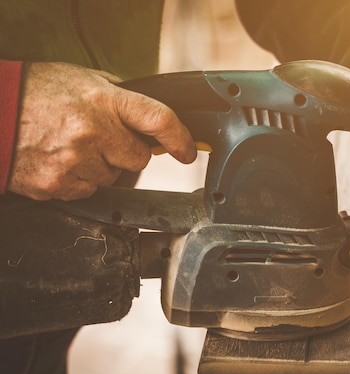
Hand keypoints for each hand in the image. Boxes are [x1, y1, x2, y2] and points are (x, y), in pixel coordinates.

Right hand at [8, 62, 196, 200]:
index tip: (187, 151)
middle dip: (127, 152)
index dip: (180, 138)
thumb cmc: (34, 91)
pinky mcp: (59, 184)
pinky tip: (61, 161)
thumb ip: (117, 94)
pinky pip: (88, 191)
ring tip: (73, 147)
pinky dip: (79, 180)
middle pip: (139, 159)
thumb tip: (144, 111)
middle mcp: (94, 131)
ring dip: (101, 167)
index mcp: (104, 100)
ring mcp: (76, 161)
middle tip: (103, 140)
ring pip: (113, 178)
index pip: (159, 119)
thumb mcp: (81, 78)